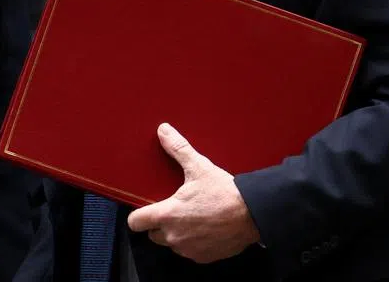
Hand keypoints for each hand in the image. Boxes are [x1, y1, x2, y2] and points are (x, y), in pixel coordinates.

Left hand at [126, 123, 260, 262]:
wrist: (253, 214)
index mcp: (167, 215)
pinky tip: (205, 228)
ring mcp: (189, 249)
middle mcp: (174, 236)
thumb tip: (164, 131)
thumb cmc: (225, 193)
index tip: (145, 209)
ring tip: (192, 217)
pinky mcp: (204, 257)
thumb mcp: (199, 167)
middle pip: (152, 234)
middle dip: (159, 224)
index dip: (138, 215)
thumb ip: (178, 149)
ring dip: (177, 234)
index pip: (135, 222)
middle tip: (175, 209)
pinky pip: (190, 252)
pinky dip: (193, 243)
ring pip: (172, 244)